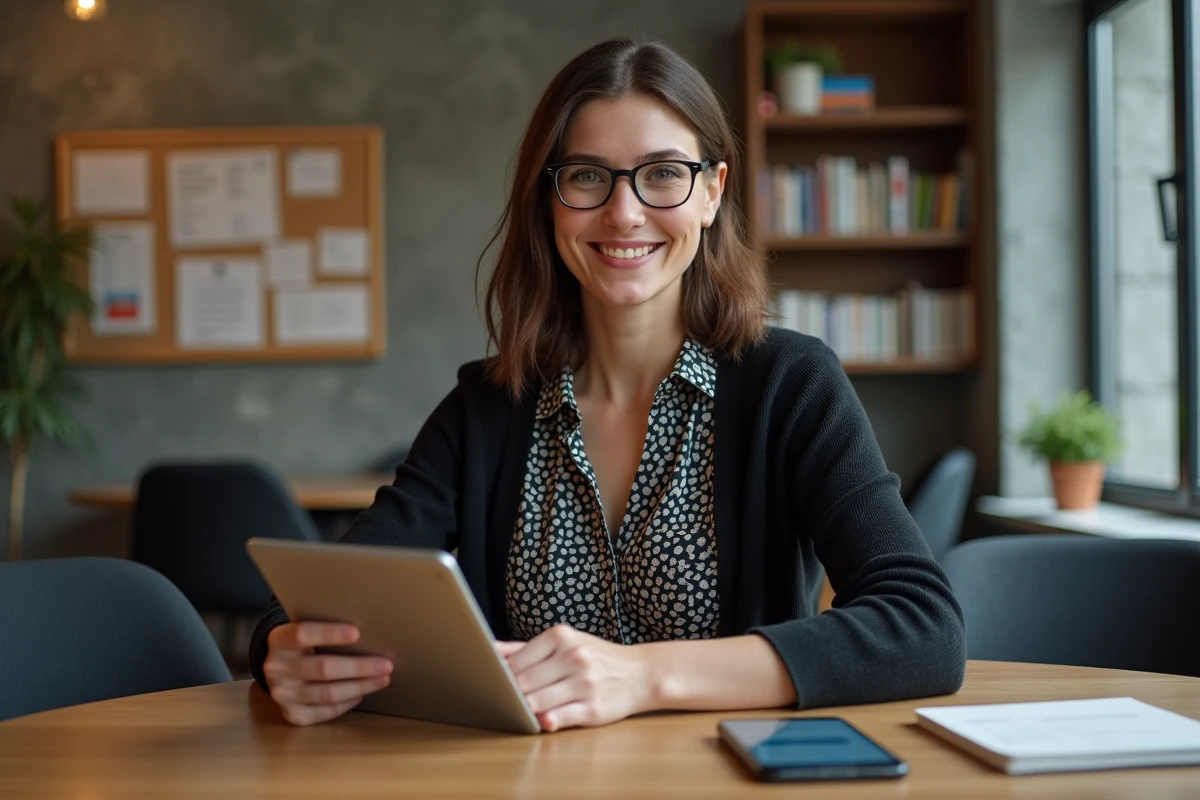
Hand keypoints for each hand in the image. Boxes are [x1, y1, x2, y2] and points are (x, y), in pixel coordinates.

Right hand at [263, 621, 392, 725]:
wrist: (278, 666)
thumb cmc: (303, 644)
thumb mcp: (306, 629)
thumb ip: (326, 629)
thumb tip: (369, 633)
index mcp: (279, 641)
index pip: (303, 634)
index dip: (330, 633)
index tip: (357, 632)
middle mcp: (276, 669)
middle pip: (323, 668)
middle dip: (359, 667)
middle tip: (386, 664)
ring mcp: (282, 695)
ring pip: (328, 694)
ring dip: (360, 687)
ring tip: (382, 679)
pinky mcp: (292, 714)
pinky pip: (325, 712)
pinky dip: (347, 703)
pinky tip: (360, 694)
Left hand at [496, 624, 653, 731]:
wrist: (639, 673)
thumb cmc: (595, 657)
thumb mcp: (564, 642)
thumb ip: (524, 648)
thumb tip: (489, 651)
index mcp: (562, 637)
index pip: (517, 660)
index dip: (501, 676)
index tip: (492, 683)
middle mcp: (573, 657)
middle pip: (524, 682)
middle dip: (509, 694)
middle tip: (496, 700)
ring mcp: (584, 684)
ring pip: (537, 701)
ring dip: (523, 709)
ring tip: (514, 711)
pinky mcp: (592, 709)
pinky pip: (560, 718)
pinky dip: (546, 721)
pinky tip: (541, 720)